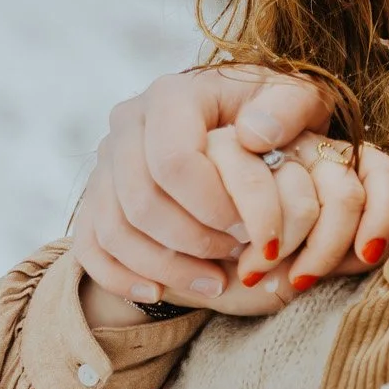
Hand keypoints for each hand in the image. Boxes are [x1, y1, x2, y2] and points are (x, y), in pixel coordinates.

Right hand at [72, 65, 388, 310]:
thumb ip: (288, 109)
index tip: (251, 228)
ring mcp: (107, 161)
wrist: (239, 121)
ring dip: (166, 266)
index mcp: (172, 96)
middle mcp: (128, 123)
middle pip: (141, 199)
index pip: (174, 160)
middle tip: (240, 256)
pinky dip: (119, 276)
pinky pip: (90, 244)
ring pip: (114, 228)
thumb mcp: (298, 100)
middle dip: (194, 241)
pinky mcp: (97, 195)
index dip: (213, 206)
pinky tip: (158, 292)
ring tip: (216, 281)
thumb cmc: (274, 116)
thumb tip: (253, 136)